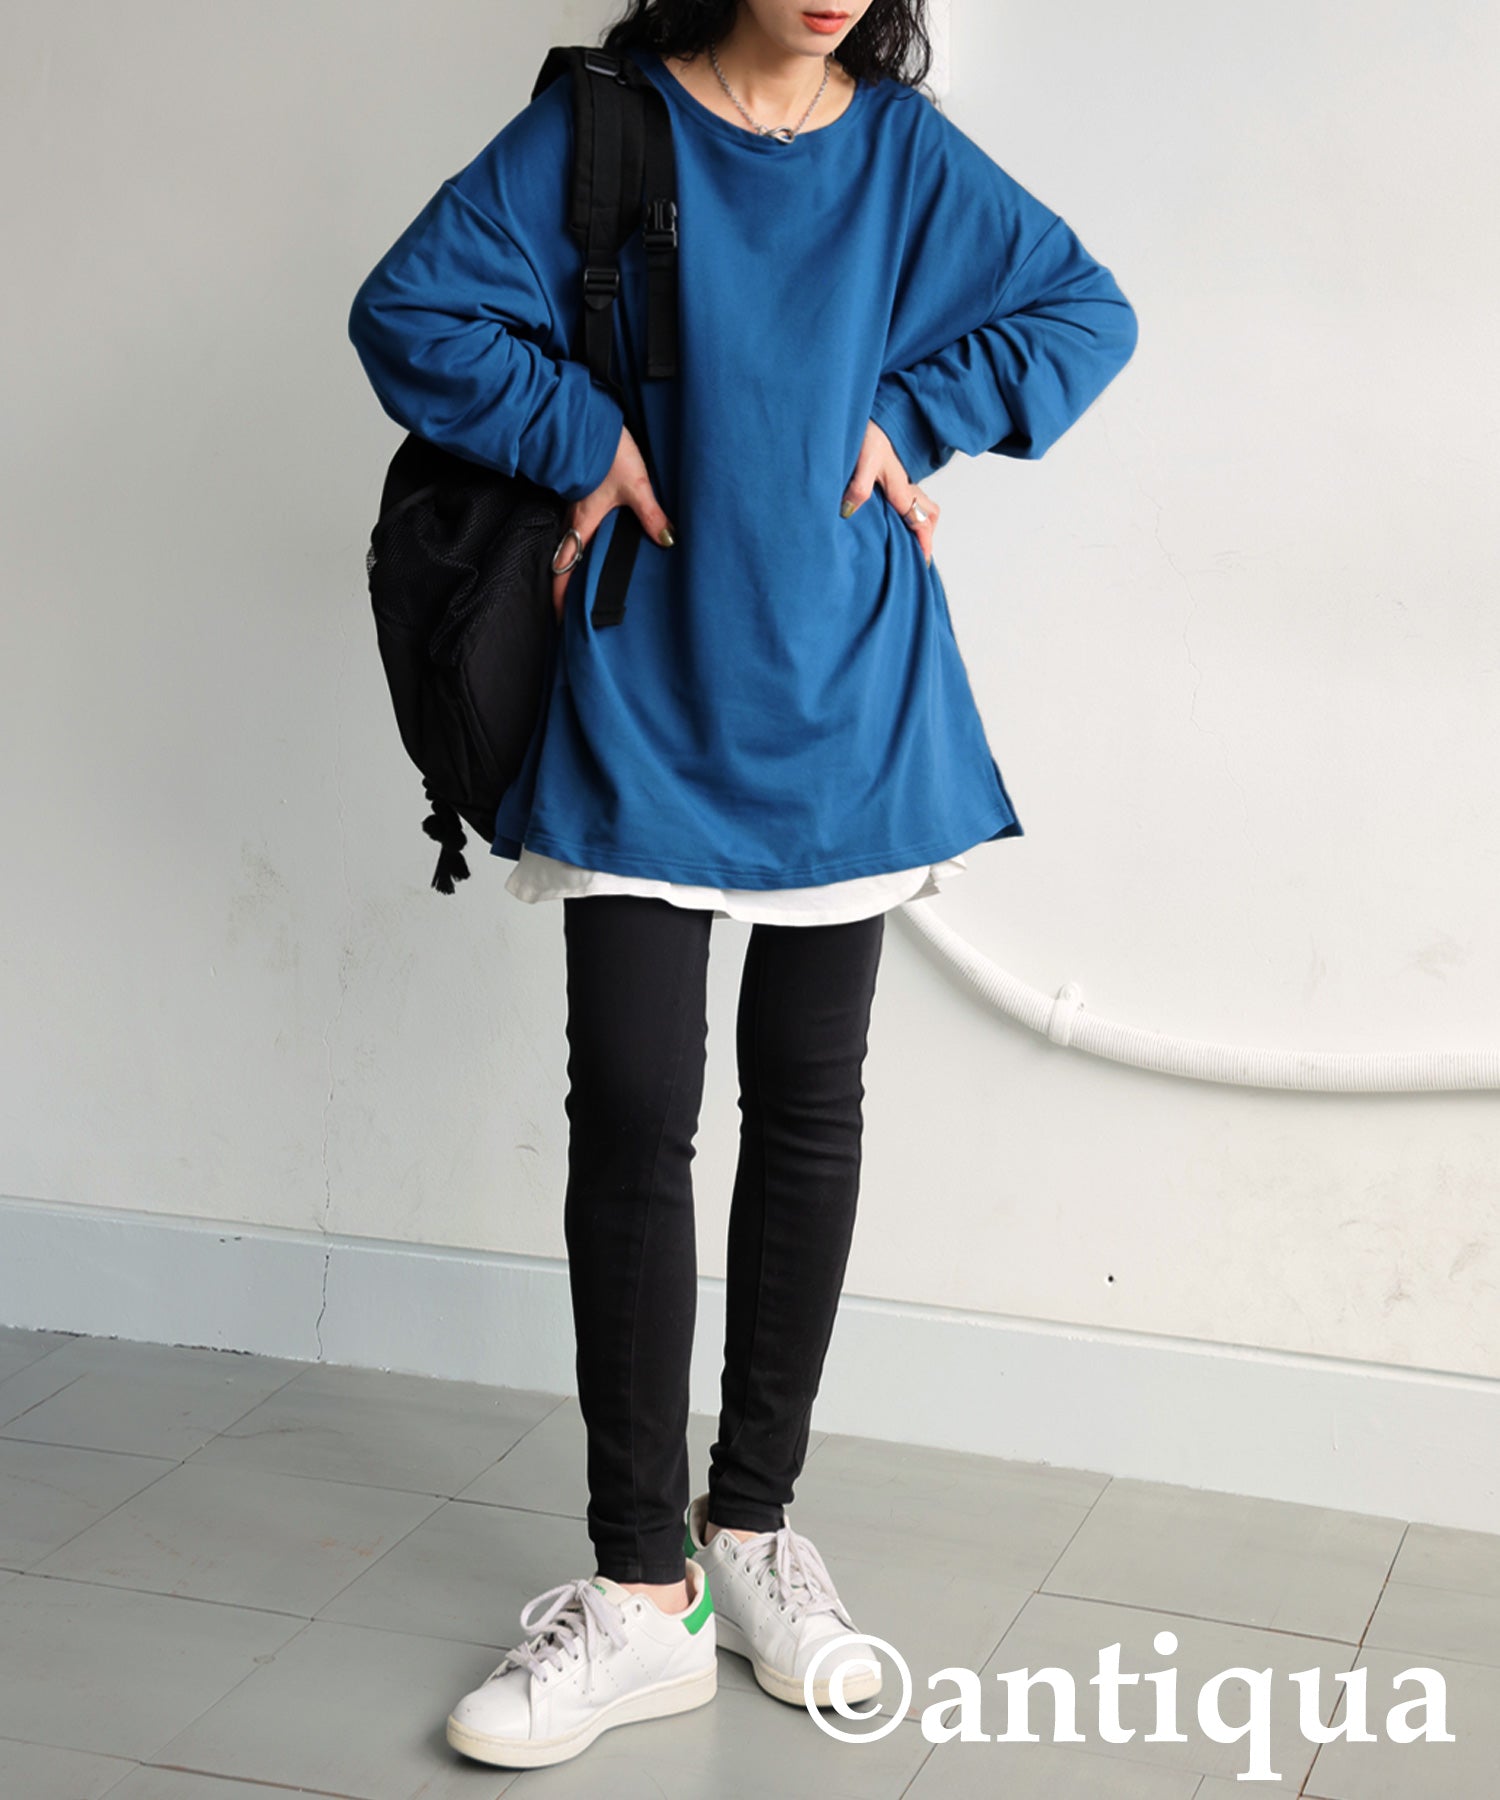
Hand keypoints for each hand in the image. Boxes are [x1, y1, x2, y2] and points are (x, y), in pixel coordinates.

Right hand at [551, 424, 675, 623]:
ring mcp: (573, 508)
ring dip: (570, 570)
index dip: (561, 596)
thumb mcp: (636, 485)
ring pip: (567, 547)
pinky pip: (573, 531)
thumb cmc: (610, 450)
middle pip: (562, 563)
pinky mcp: (579, 498)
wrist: (591, 418)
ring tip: (578, 593)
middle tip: (568, 615)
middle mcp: (573, 519)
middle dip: (563, 590)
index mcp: (583, 521)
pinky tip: (590, 555)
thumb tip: (667, 540)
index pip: (565, 568)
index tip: (559, 620)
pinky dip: (576, 550)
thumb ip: (651, 515)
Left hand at [841, 421, 939, 566]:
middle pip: (929, 514)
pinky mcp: (892, 477)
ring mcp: (901, 481)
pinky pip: (908, 500)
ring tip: (908, 543)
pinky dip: (908, 514)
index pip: (920, 521)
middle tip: (918, 555)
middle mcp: (906, 486)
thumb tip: (850, 512)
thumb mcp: (862, 461)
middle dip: (927, 535)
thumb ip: (858, 487)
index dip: (924, 543)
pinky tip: (891, 521)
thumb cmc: (868, 434)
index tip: (923, 563)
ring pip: (922, 506)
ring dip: (920, 524)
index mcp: (902, 488)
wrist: (869, 413)